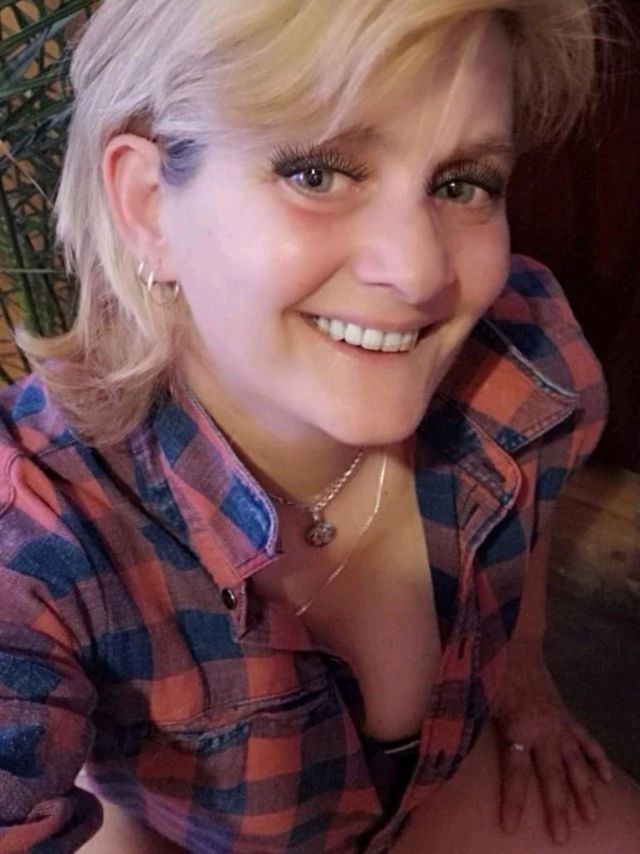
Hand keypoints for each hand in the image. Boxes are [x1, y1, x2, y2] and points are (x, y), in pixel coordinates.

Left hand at [492, 639, 611, 844]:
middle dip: (557, 808)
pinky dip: (597, 758)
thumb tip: (451, 749)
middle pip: (552, 776)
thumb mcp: (479, 699)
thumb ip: (474, 726)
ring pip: (575, 763)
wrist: (516, 645)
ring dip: (584, 790)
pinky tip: (606, 778)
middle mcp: (543, 730)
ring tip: (591, 816)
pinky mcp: (565, 716)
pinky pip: (584, 739)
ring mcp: (558, 724)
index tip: (511, 826)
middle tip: (563, 836)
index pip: (516, 773)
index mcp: (519, 728)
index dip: (513, 801)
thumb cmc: (493, 672)